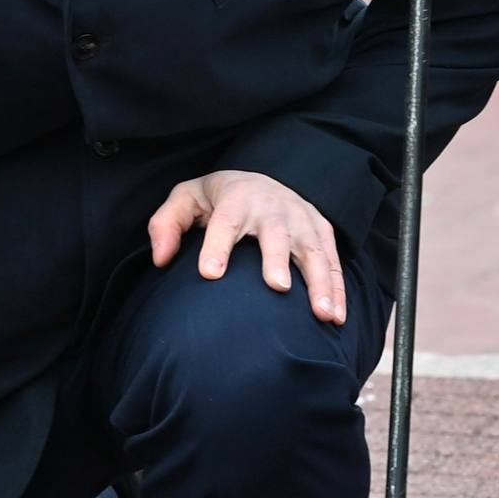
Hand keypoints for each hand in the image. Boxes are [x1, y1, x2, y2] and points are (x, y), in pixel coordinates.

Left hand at [146, 169, 345, 324]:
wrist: (261, 181)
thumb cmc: (218, 199)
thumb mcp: (187, 199)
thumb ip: (167, 225)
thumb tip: (161, 259)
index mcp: (235, 198)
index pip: (223, 221)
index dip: (217, 246)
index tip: (209, 274)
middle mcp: (271, 206)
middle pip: (275, 233)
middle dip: (277, 259)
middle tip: (277, 287)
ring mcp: (300, 218)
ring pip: (311, 250)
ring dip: (319, 282)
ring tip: (322, 315)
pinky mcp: (320, 230)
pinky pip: (332, 260)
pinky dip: (337, 288)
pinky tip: (337, 316)